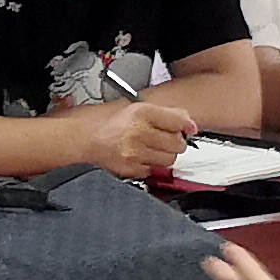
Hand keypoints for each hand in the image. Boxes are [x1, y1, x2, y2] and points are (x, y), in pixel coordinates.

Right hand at [81, 98, 202, 180]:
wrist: (89, 140)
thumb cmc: (113, 125)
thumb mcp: (138, 108)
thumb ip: (167, 113)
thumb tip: (190, 122)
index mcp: (141, 113)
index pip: (178, 121)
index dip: (185, 125)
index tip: (188, 128)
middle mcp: (138, 133)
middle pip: (177, 143)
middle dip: (174, 141)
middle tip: (165, 138)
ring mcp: (135, 153)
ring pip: (169, 159)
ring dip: (165, 155)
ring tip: (153, 147)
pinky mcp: (132, 169)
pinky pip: (155, 170)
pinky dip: (152, 165)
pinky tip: (142, 156)